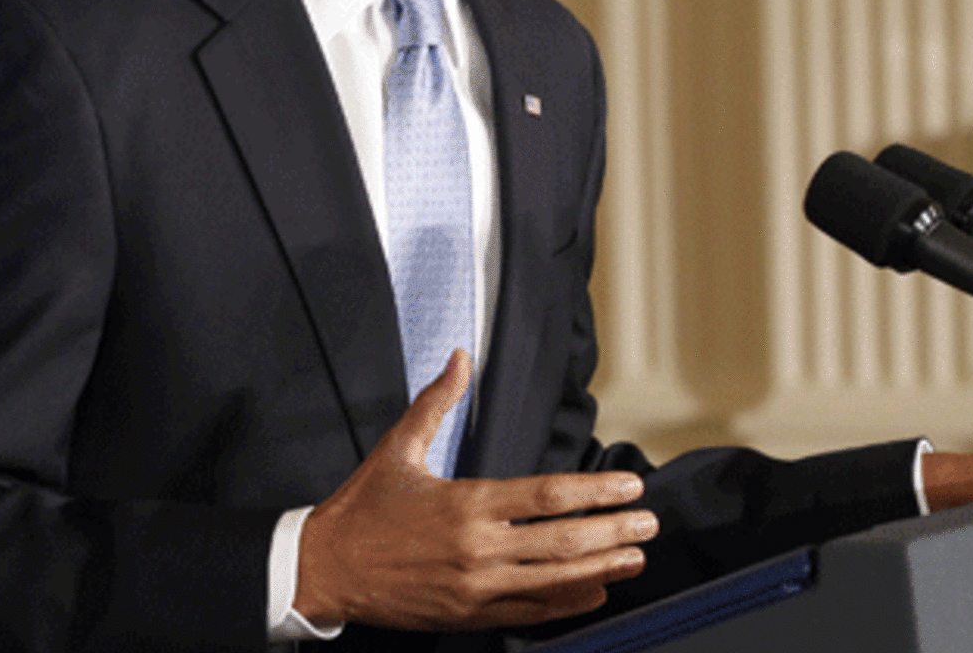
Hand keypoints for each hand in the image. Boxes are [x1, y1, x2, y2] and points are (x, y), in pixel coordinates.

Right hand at [292, 350, 657, 630]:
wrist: (324, 568)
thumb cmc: (361, 508)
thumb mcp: (398, 448)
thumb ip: (436, 403)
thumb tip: (459, 358)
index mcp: (464, 502)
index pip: (547, 497)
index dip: (596, 492)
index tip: (629, 487)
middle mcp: (476, 547)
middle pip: (562, 540)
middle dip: (613, 531)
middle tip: (648, 523)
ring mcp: (475, 586)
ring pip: (554, 580)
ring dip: (601, 567)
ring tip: (635, 557)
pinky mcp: (467, 614)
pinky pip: (529, 610)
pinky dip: (567, 603)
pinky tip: (595, 591)